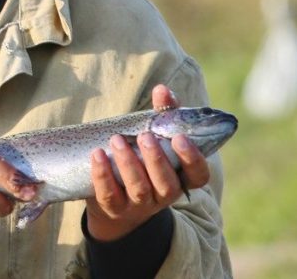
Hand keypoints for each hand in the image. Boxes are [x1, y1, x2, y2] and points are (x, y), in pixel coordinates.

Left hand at [85, 84, 211, 240]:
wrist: (114, 203)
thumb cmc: (141, 160)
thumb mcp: (154, 138)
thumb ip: (162, 115)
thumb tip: (163, 89)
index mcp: (179, 178)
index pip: (198, 176)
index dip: (193, 159)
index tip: (180, 138)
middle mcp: (163, 195)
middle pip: (167, 184)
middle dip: (157, 160)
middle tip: (145, 136)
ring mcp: (138, 205)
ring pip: (139, 188)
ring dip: (128, 163)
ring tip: (117, 140)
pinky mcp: (114, 208)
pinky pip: (109, 195)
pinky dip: (103, 175)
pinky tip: (97, 154)